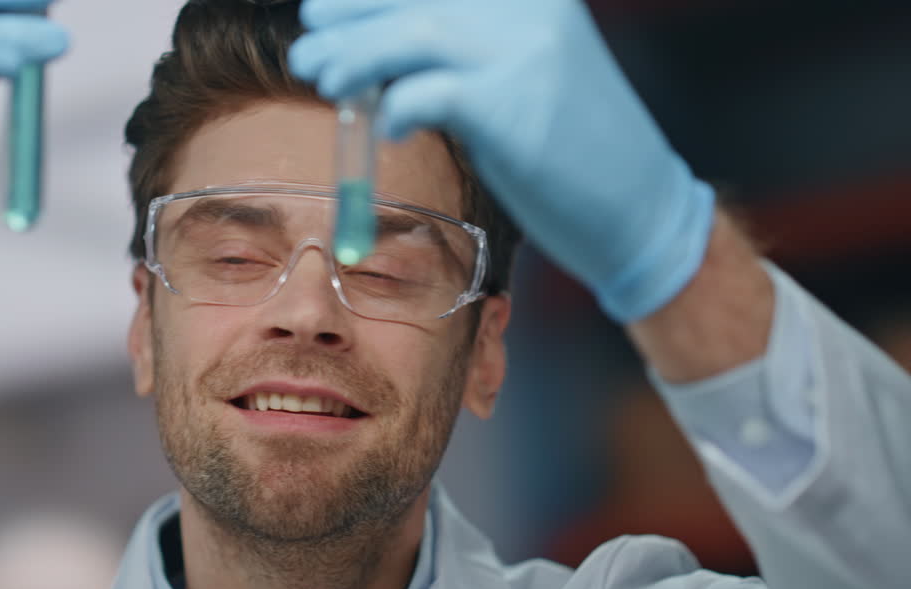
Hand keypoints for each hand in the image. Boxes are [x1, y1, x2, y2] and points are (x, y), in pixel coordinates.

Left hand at [289, 0, 715, 322]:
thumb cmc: (570, 147)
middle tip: (308, 44)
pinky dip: (395, 108)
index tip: (327, 9)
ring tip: (322, 79)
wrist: (639, 208)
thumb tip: (375, 47)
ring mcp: (523, 51)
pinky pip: (426, 93)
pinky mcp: (511, 105)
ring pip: (411, 32)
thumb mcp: (522, 76)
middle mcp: (528, 8)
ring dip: (355, 57)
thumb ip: (462, 52)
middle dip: (349, 17)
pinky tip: (390, 129)